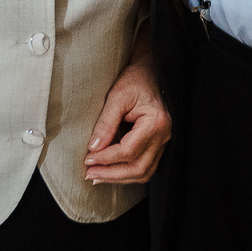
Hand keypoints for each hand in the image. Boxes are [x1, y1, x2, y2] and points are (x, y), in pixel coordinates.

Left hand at [85, 51, 172, 184]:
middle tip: (90, 174)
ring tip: (97, 176)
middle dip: (112, 174)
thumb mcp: (117, 97)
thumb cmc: (135, 80)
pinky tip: (111, 172)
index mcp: (156, 123)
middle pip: (139, 168)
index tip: (87, 158)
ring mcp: (164, 142)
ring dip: (119, 178)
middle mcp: (164, 136)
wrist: (150, 72)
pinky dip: (128, 173)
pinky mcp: (158, 144)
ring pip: (144, 172)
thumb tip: (93, 148)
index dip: (106, 158)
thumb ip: (106, 124)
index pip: (129, 151)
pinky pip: (146, 167)